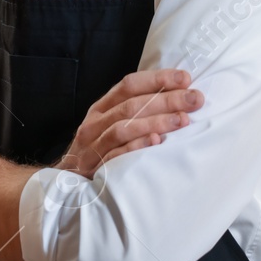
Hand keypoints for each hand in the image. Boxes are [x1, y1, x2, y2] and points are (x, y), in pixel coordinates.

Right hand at [57, 69, 201, 177]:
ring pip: (124, 127)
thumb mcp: (109, 124)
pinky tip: (157, 142)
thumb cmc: (98, 149)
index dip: (157, 79)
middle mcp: (95, 123)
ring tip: (182, 120)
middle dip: (166, 99)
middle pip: (131, 105)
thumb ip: (134, 111)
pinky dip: (136, 147)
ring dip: (155, 121)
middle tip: (195, 99)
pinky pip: (116, 155)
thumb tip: (176, 95)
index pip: (129, 85)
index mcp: (101, 108)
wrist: (65, 182)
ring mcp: (93, 145)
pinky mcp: (95, 168)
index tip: (185, 78)